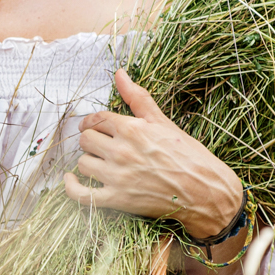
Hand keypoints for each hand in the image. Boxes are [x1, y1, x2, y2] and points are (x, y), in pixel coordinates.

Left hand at [63, 69, 243, 237]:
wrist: (204, 191)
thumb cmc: (188, 155)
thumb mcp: (162, 121)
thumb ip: (137, 97)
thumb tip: (120, 74)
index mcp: (131, 129)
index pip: (96, 119)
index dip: (92, 122)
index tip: (92, 126)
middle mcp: (121, 151)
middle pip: (85, 140)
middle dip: (90, 140)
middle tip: (100, 144)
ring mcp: (117, 177)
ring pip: (83, 163)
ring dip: (88, 161)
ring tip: (100, 162)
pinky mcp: (117, 200)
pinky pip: (81, 195)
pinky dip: (71, 187)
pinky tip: (71, 181)